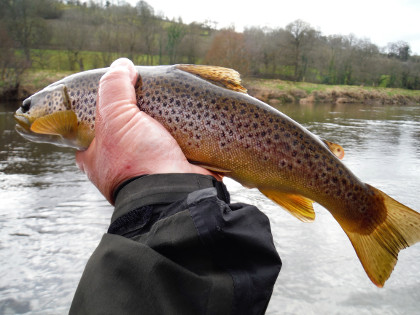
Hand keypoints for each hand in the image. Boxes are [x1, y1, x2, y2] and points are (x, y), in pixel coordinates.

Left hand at [76, 58, 217, 203]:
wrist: (175, 191)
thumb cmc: (136, 159)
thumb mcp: (116, 116)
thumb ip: (114, 87)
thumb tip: (123, 65)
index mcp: (96, 160)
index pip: (87, 135)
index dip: (96, 116)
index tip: (110, 100)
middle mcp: (120, 168)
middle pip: (123, 134)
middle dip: (134, 118)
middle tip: (144, 98)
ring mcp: (148, 171)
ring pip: (151, 140)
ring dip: (160, 126)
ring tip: (167, 104)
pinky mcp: (172, 170)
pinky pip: (174, 148)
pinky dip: (180, 136)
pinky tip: (185, 120)